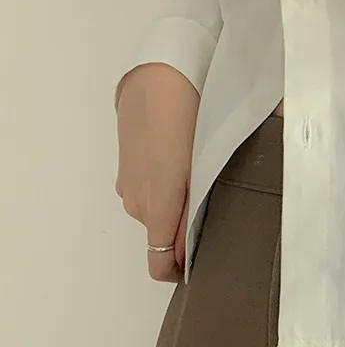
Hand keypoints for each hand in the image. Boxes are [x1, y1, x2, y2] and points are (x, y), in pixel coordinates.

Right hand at [115, 63, 199, 282]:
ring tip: (201, 178)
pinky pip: (146, 191)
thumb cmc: (189, 118)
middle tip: (216, 205)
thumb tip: (188, 249)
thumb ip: (197, 212)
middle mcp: (138, 202)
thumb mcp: (205, 165)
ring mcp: (129, 184)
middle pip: (163, 236)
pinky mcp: (126, 166)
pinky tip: (182, 162)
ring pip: (155, 211)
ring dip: (174, 205)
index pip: (160, 263)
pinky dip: (162, 187)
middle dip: (185, 229)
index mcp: (160, 206)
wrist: (157, 78)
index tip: (202, 259)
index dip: (179, 268)